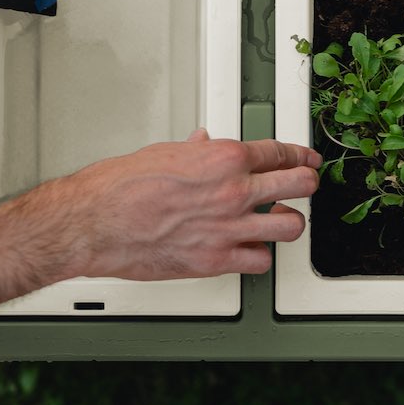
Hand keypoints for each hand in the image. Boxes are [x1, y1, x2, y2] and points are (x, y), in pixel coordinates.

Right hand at [30, 129, 319, 279]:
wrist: (96, 222)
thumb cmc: (120, 187)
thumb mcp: (164, 153)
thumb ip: (195, 151)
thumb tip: (205, 143)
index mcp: (224, 158)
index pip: (280, 152)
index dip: (300, 155)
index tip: (306, 159)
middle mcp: (234, 192)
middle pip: (300, 185)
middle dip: (307, 183)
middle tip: (306, 184)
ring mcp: (229, 228)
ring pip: (291, 227)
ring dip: (288, 223)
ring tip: (281, 220)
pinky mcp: (216, 260)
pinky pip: (260, 261)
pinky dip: (258, 255)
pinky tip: (251, 249)